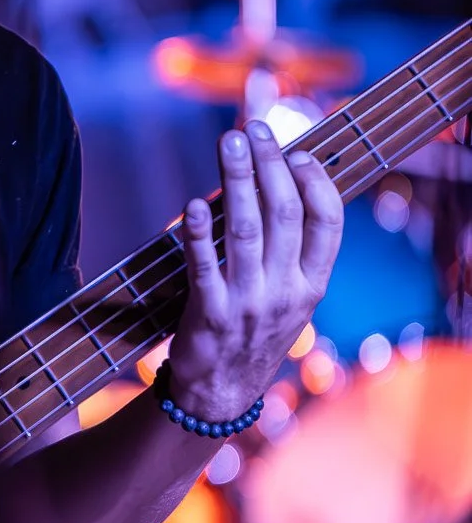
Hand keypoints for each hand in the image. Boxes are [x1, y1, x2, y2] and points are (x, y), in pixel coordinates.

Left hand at [168, 119, 343, 423]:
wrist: (220, 393)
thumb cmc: (253, 332)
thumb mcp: (288, 298)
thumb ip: (289, 249)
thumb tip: (278, 182)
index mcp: (312, 284)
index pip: (328, 222)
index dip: (316, 181)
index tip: (298, 151)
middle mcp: (286, 291)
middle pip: (285, 213)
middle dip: (270, 164)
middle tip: (254, 129)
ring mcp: (248, 302)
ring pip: (246, 230)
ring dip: (237, 181)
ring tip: (229, 143)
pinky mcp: (209, 313)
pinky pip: (204, 265)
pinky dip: (199, 232)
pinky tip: (195, 204)